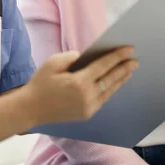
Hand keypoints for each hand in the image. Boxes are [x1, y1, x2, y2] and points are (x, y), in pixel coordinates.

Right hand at [22, 47, 137, 125]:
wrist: (30, 109)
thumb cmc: (40, 83)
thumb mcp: (54, 62)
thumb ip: (73, 57)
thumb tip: (87, 58)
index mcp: (80, 82)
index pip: (104, 66)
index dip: (118, 57)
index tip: (129, 49)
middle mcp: (88, 96)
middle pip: (111, 79)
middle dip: (124, 68)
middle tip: (135, 60)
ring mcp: (88, 108)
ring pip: (110, 91)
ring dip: (120, 80)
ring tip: (129, 71)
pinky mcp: (86, 114)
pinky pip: (102, 99)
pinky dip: (110, 89)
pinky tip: (115, 83)